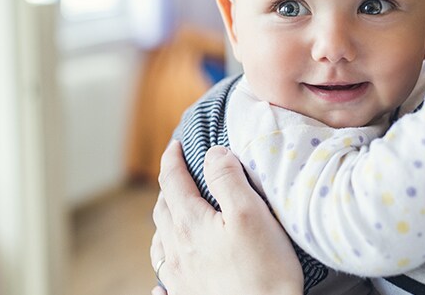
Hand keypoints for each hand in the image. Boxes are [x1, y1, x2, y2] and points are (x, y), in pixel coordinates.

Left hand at [151, 141, 302, 294]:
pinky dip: (163, 265)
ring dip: (164, 222)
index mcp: (189, 223)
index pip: (172, 181)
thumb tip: (212, 153)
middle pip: (163, 210)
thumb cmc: (264, 269)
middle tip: (178, 175)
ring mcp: (178, 277)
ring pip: (160, 243)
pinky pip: (163, 279)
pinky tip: (162, 277)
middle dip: (168, 187)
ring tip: (172, 215)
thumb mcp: (251, 213)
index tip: (175, 144)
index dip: (172, 159)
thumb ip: (228, 179)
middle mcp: (176, 250)